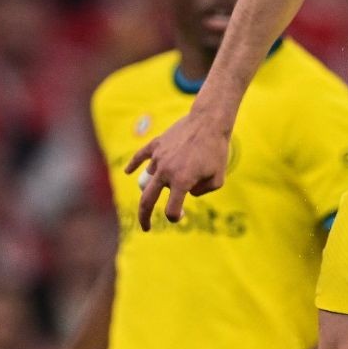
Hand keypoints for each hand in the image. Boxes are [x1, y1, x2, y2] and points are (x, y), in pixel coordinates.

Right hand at [126, 111, 230, 230]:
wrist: (209, 121)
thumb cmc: (216, 150)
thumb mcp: (218, 178)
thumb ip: (202, 191)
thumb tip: (188, 192)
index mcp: (182, 181)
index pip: (171, 210)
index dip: (175, 217)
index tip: (179, 216)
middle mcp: (166, 171)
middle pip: (146, 201)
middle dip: (144, 218)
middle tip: (146, 227)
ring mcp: (159, 157)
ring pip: (150, 178)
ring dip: (156, 185)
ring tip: (167, 182)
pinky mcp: (156, 144)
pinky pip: (140, 156)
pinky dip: (133, 164)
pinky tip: (129, 171)